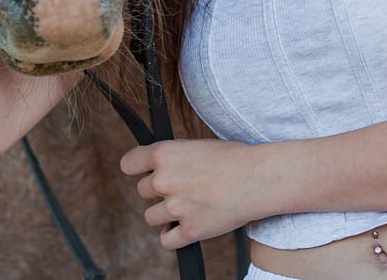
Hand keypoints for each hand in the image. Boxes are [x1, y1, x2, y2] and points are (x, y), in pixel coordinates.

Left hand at [120, 138, 257, 249]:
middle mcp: (164, 180)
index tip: (144, 171)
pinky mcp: (190, 231)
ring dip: (165, 214)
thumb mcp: (194, 145)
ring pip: (151, 217)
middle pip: (142, 192)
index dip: (137, 168)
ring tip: (186, 205)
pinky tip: (185, 226)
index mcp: (164, 154)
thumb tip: (154, 167)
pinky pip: (165, 241)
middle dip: (158, 190)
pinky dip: (173, 236)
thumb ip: (171, 157)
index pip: (128, 164)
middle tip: (182, 187)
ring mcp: (176, 207)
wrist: (258, 177)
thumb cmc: (231, 158)